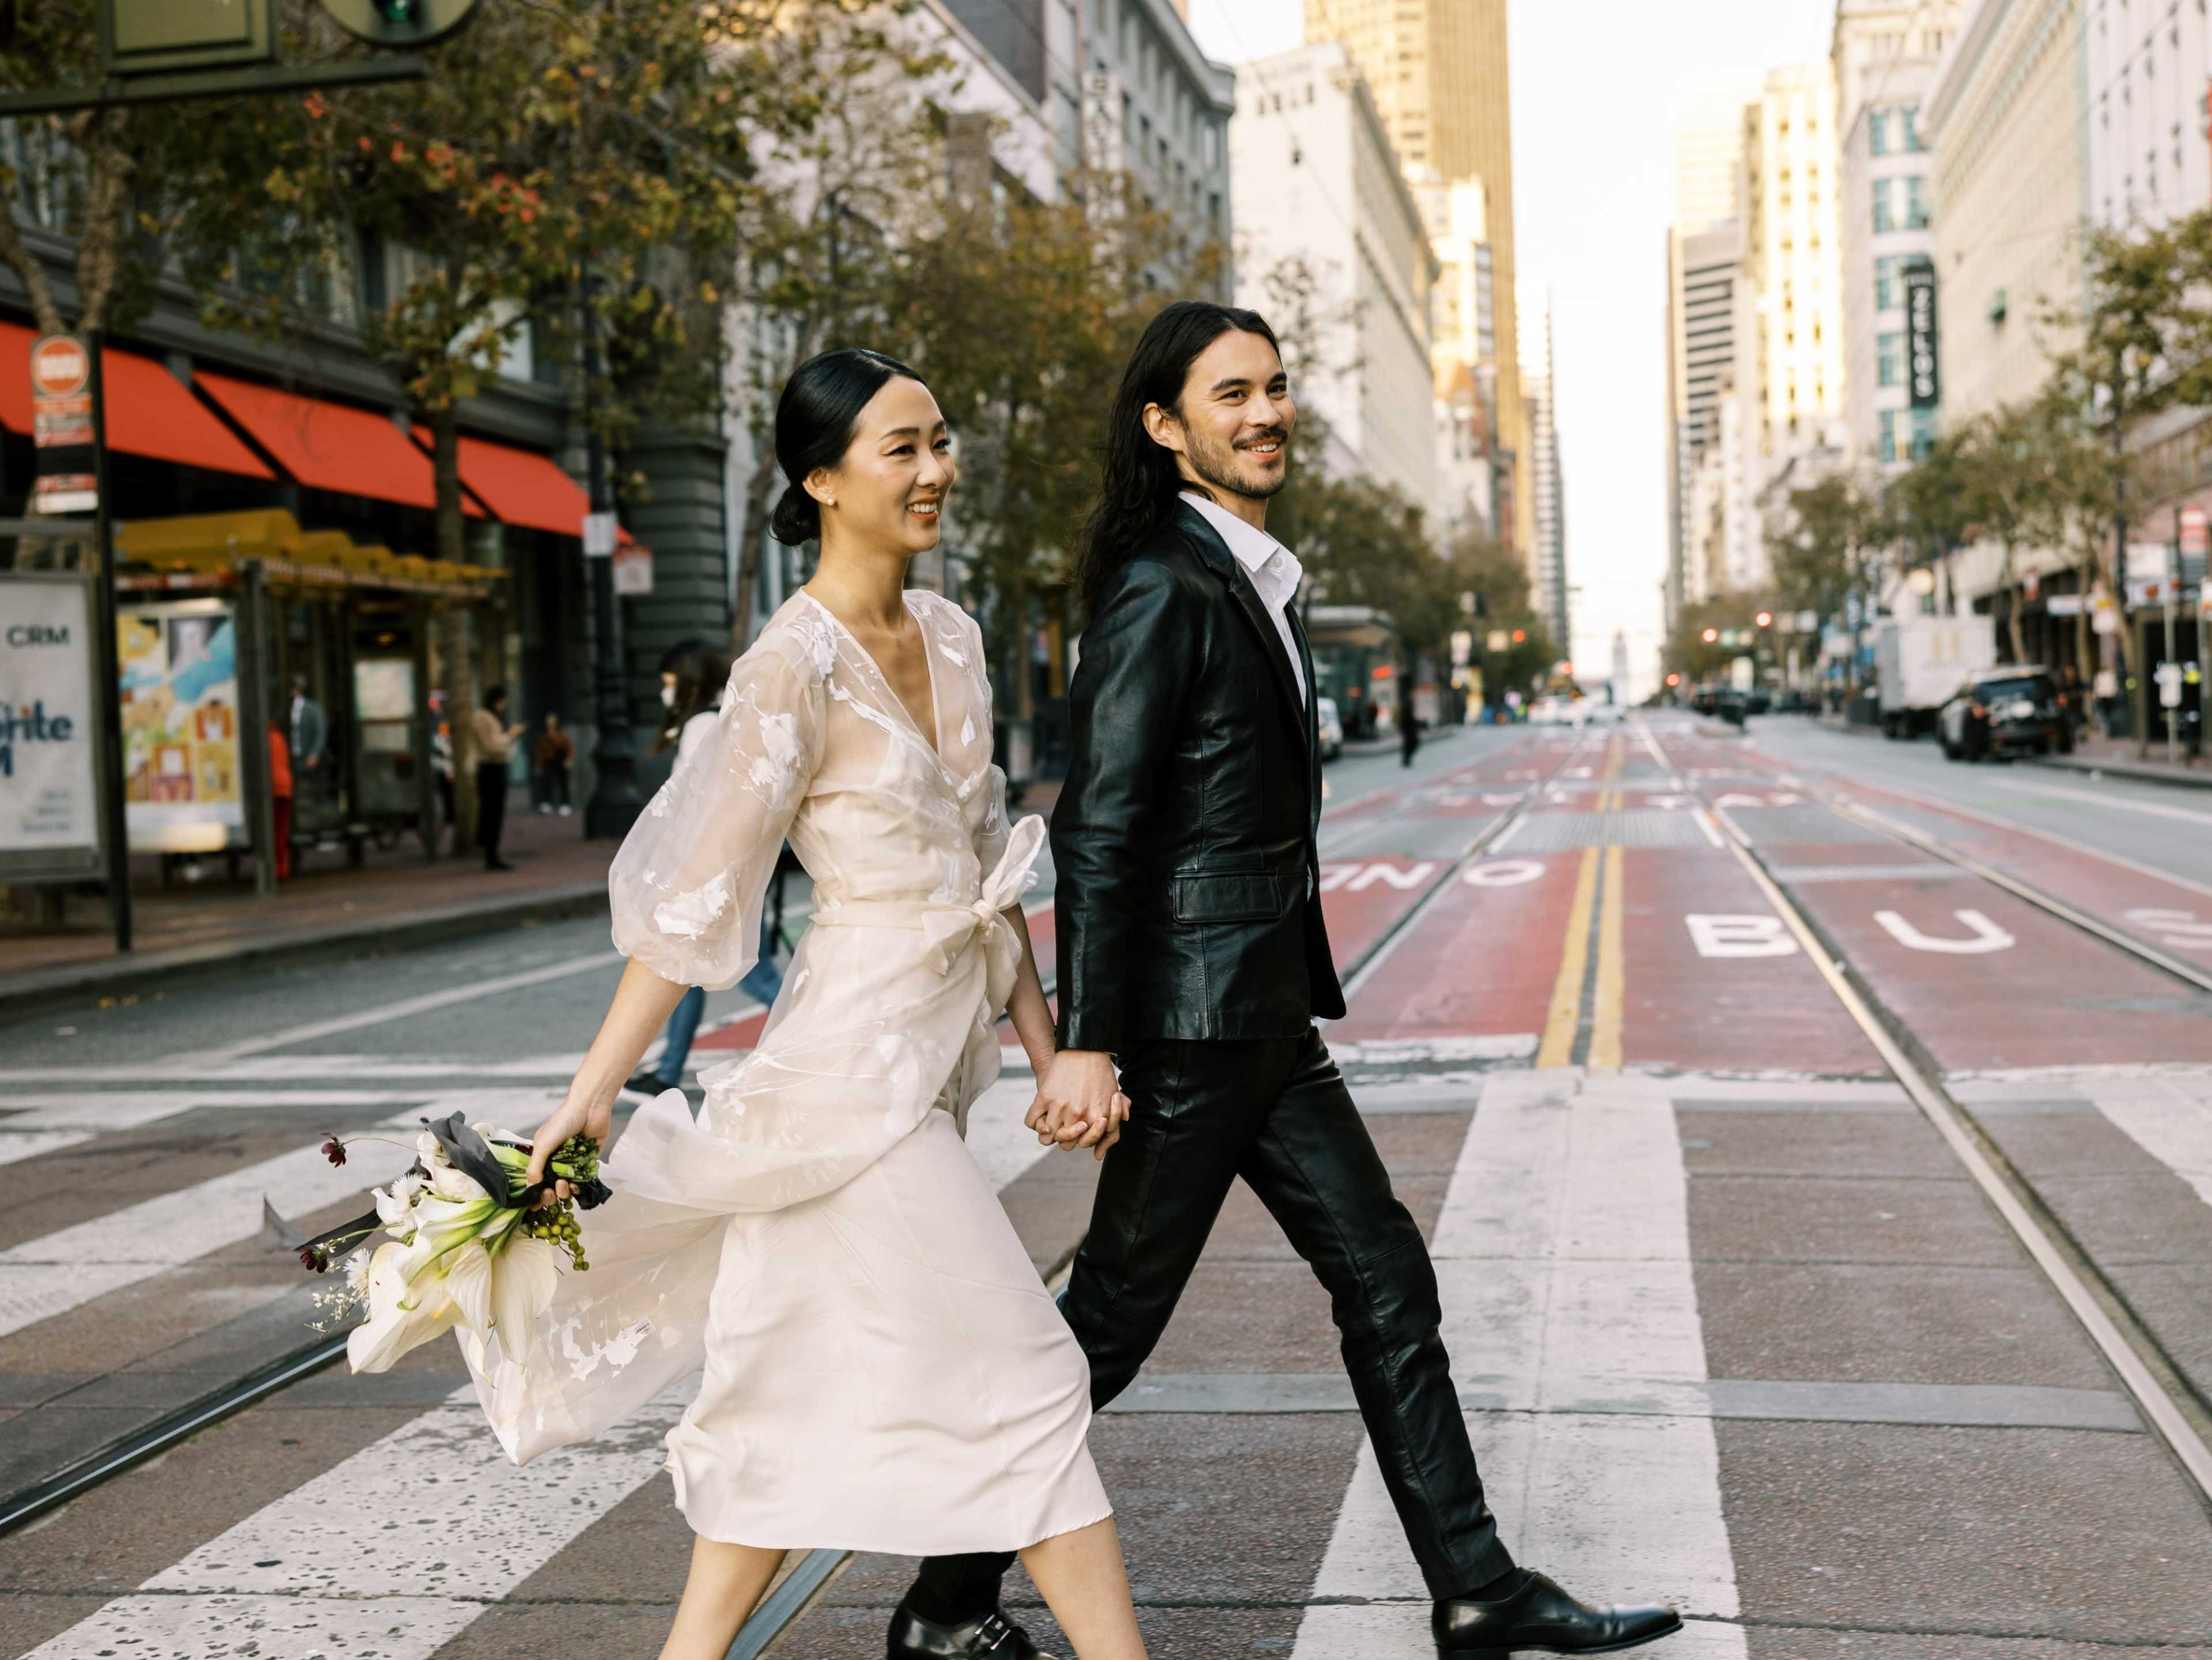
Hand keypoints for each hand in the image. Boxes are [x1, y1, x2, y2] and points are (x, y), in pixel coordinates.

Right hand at [524, 1078, 615, 1203]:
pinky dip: (581, 1184)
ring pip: (568, 1185)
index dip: (536, 1192)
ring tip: (565, 1184)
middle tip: (552, 1191)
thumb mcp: (544, 1144)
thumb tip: (531, 1186)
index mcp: (543, 1155)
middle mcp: (557, 1160)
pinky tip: (578, 1184)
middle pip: (552, 1186)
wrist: (590, 1108)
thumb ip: (536, 1166)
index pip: (537, 1179)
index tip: (537, 1203)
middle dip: (551, 1193)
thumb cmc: (563, 1122)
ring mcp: (574, 1161)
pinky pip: (585, 1179)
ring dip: (565, 1190)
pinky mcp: (589, 1160)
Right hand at [1024, 1049, 1129, 1160]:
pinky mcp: (1044, 1097)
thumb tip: (1098, 1156)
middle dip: (1066, 1138)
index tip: (1082, 1129)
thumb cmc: (1101, 1074)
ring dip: (1049, 1132)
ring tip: (1053, 1122)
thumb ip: (1113, 1126)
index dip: (1083, 1139)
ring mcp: (1060, 1107)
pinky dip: (1035, 1123)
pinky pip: (1031, 1121)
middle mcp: (1078, 1116)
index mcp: (1097, 1117)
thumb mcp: (1114, 1099)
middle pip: (1065, 1144)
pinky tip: (1042, 1116)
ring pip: (1046, 1137)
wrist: (1085, 1048)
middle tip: (1067, 1126)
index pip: (1085, 1144)